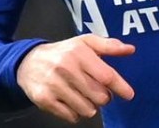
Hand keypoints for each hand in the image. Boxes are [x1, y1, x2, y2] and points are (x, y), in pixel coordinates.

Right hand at [17, 34, 135, 122]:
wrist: (28, 62)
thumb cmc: (63, 52)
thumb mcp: (85, 42)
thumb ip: (108, 45)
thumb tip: (130, 49)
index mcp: (79, 52)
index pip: (106, 75)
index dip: (120, 87)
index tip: (129, 94)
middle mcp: (66, 68)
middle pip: (99, 96)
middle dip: (103, 97)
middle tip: (97, 90)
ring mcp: (54, 85)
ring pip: (87, 109)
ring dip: (90, 106)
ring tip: (83, 95)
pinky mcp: (45, 100)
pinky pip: (72, 116)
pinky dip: (75, 113)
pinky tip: (71, 101)